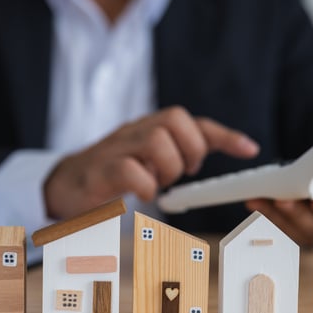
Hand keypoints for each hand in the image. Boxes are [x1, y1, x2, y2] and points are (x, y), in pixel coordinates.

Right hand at [44, 106, 259, 219]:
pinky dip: (144, 185)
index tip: (250, 149)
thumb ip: (171, 160)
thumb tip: (202, 166)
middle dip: (190, 148)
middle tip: (184, 172)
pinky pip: (130, 169)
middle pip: (174, 118)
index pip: (191, 121)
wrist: (62, 185)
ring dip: (167, 167)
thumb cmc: (109, 176)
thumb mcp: (145, 164)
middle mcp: (133, 131)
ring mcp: (115, 148)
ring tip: (159, 183)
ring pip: (155, 139)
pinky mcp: (99, 170)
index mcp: (147, 129)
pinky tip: (142, 195)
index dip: (223, 135)